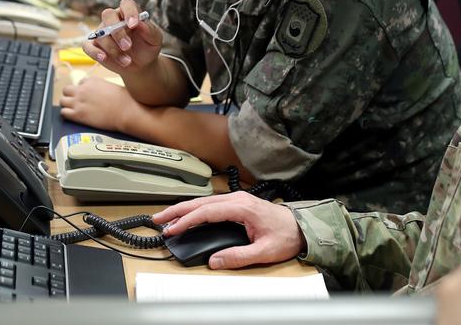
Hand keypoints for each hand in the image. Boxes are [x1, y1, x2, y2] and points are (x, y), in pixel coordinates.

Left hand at [59, 77, 134, 131]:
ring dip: (67, 105)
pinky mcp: (78, 114)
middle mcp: (82, 89)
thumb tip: (98, 93)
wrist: (126, 111)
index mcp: (91, 81)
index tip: (88, 96)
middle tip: (77, 102)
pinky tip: (74, 116)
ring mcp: (78, 101)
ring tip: (74, 110)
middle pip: (67, 90)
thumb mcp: (111, 86)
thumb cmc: (124, 100)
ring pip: (62, 101)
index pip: (80, 83)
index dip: (83, 90)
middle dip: (71, 95)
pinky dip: (67, 114)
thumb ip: (100, 87)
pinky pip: (63, 112)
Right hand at [82, 0, 162, 73]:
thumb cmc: (148, 47)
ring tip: (127, 61)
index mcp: (129, 13)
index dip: (129, 12)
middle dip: (117, 32)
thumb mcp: (154, 40)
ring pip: (101, 35)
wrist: (141, 65)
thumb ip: (150, 30)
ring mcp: (102, 32)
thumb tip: (140, 23)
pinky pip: (88, 46)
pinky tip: (104, 58)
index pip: (126, 4)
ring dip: (114, 50)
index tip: (134, 24)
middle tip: (127, 46)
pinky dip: (95, 52)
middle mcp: (113, 20)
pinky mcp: (94, 46)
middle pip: (108, 15)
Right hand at [153, 192, 305, 269]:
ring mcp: (237, 200)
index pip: (206, 212)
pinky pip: (210, 205)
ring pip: (203, 202)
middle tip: (158, 220)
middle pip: (200, 202)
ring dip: (184, 209)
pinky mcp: (237, 204)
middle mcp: (237, 200)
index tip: (171, 229)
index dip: (186, 220)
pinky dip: (195, 210)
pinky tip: (187, 217)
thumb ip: (239, 257)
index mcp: (242, 207)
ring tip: (166, 219)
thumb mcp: (264, 252)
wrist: (302, 227)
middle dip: (177, 210)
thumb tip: (215, 261)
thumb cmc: (286, 236)